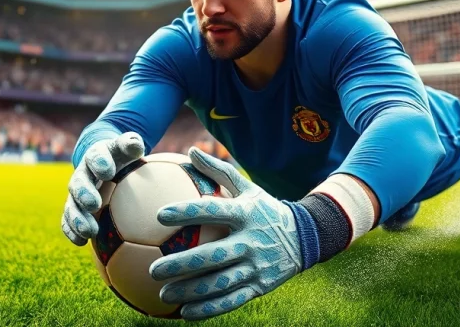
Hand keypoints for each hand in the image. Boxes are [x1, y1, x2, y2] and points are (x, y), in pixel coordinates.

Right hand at [61, 132, 143, 245]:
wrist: (102, 161)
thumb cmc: (120, 156)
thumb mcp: (127, 147)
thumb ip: (131, 143)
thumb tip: (137, 144)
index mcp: (95, 156)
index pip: (95, 156)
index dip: (100, 163)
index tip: (108, 172)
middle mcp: (82, 174)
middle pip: (79, 183)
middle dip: (84, 193)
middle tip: (94, 204)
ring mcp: (75, 192)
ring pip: (72, 205)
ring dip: (78, 218)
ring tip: (89, 231)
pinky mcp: (74, 207)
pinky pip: (68, 220)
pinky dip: (72, 231)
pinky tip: (80, 242)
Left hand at [150, 147, 302, 319]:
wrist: (306, 237)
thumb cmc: (265, 209)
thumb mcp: (247, 186)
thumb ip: (218, 170)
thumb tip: (191, 150)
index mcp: (245, 213)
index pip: (212, 210)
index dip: (186, 212)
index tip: (159, 215)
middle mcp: (250, 241)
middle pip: (212, 255)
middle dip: (181, 264)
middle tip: (153, 269)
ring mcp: (256, 266)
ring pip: (220, 282)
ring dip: (190, 291)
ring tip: (163, 294)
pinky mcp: (260, 286)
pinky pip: (232, 300)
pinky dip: (209, 309)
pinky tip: (185, 313)